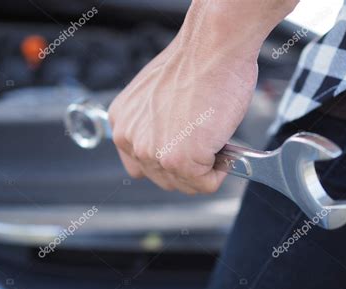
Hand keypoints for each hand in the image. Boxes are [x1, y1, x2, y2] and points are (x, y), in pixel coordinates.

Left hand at [109, 0, 297, 193]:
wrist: (212, 47)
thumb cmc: (194, 64)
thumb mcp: (157, 98)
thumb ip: (154, 126)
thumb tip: (172, 144)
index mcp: (123, 124)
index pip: (141, 167)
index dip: (169, 163)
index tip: (186, 151)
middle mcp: (131, 141)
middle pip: (165, 180)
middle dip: (190, 169)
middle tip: (207, 144)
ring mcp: (154, 153)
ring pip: (186, 185)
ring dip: (206, 169)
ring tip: (214, 140)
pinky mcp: (179, 160)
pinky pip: (206, 183)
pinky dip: (222, 169)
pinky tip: (222, 142)